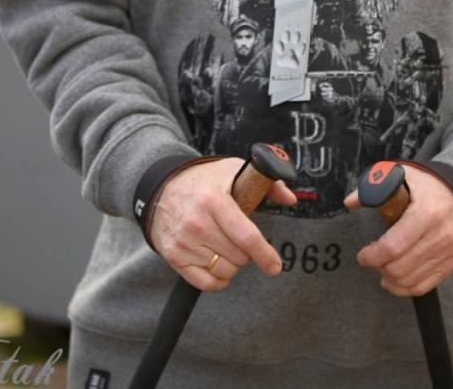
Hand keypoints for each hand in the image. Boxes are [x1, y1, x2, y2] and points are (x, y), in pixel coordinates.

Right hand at [148, 158, 297, 290]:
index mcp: (215, 201)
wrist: (162, 186)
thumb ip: (268, 183)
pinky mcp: (173, 256)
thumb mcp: (235, 170)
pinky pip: (204, 282)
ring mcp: (184, 242)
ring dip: (233, 265)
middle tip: (242, 239)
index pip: (246, 237)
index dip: (264, 255)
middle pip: (238, 257)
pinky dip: (218, 280)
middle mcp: (197, 223)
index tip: (275, 267)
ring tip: (228, 247)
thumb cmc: (205, 180)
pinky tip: (220, 265)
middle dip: (248, 253)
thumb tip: (290, 199)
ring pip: (224, 271)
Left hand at [346, 166, 452, 296]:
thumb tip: (350, 202)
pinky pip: (422, 287)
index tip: (363, 254)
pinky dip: (403, 287)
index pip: (392, 247)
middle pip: (398, 268)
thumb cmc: (430, 186)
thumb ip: (374, 186)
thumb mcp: (403, 175)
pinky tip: (394, 278)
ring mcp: (448, 253)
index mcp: (427, 213)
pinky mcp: (452, 263)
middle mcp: (440, 236)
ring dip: (389, 278)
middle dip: (378, 267)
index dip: (371, 255)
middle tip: (373, 258)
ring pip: (408, 281)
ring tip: (383, 267)